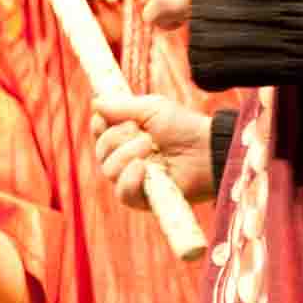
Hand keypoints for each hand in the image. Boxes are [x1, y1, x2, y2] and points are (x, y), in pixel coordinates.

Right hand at [89, 86, 215, 205]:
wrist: (206, 149)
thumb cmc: (183, 127)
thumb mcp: (152, 109)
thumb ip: (122, 107)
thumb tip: (95, 102)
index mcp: (126, 137)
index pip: (100, 134)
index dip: (98, 127)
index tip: (103, 119)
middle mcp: (126, 159)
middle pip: (101, 152)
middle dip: (118, 139)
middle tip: (144, 135)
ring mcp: (134, 180)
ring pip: (109, 171)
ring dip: (126, 155)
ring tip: (150, 148)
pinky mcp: (143, 199)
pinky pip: (122, 193)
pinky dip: (129, 179)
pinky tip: (142, 168)